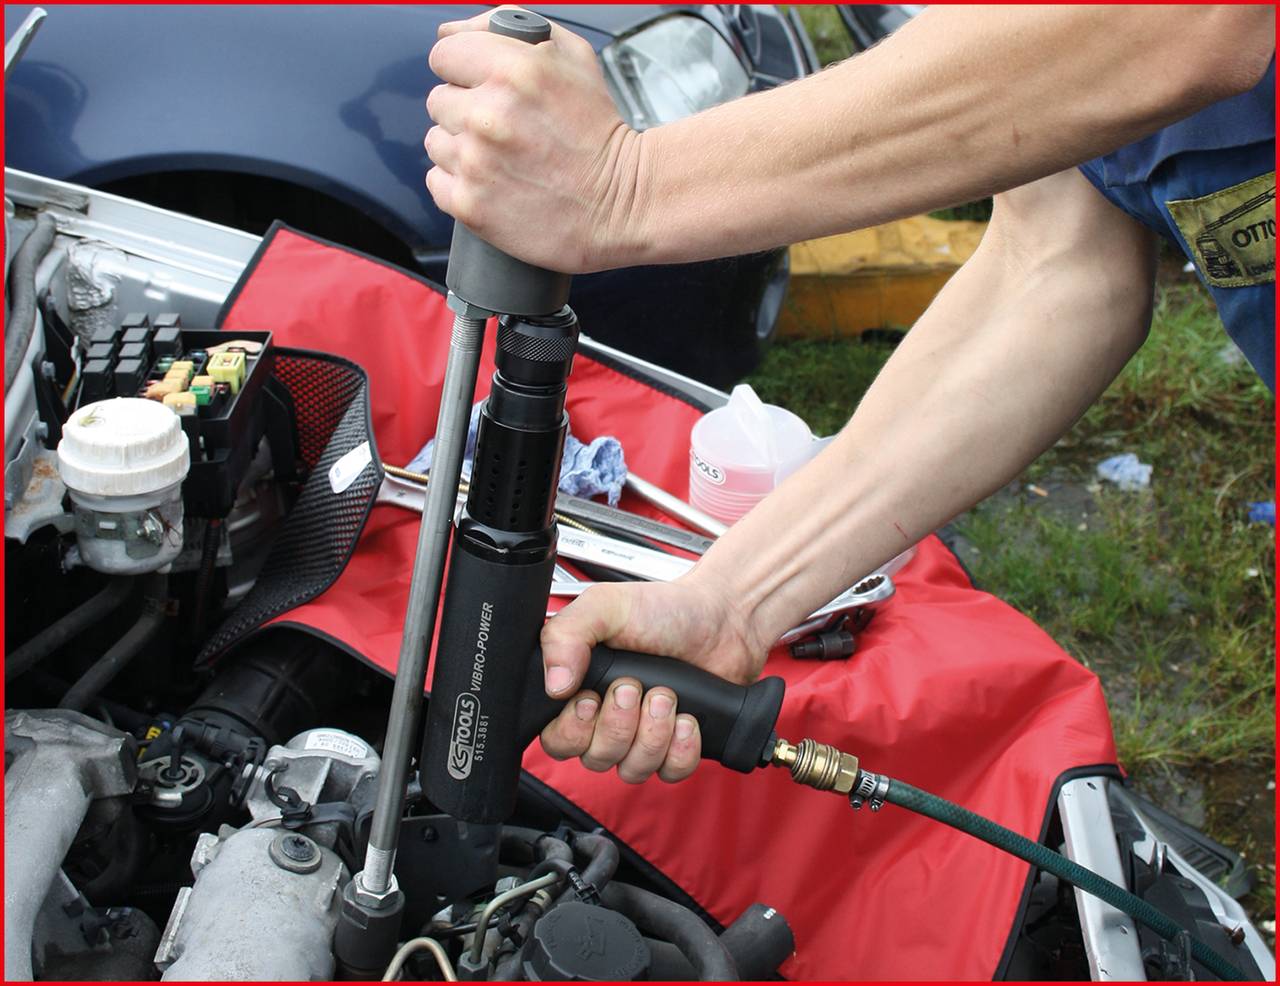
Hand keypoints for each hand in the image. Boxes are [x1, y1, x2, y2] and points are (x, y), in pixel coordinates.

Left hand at [425, 7, 646, 272]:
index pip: (444, 54)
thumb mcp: (571, 55)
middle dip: (468, 110)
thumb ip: (508, 26)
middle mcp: (487, 115)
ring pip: (436, 141)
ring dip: (462, 147)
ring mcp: (475, 163)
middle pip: (438, 100)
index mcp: (511, 69)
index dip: (466, 70)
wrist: (622, 202)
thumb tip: (449, 32)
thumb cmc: (596, 129)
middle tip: (507, 128)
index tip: (488, 87)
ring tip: (504, 158)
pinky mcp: (470, 205)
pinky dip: (460, 183)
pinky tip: (495, 183)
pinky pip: (436, 181)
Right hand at [539, 575, 765, 783]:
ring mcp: (642, 736)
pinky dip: (681, 749)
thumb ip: (566, 635)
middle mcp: (607, 718)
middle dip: (617, 727)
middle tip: (634, 689)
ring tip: (667, 696)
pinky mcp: (676, 747)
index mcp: (581, 688)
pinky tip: (688, 718)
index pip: (556, 738)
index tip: (590, 700)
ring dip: (652, 735)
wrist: (722, 618)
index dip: (572, 729)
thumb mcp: (605, 606)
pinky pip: (670, 772)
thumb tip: (554, 684)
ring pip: (631, 769)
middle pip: (594, 758)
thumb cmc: (662, 611)